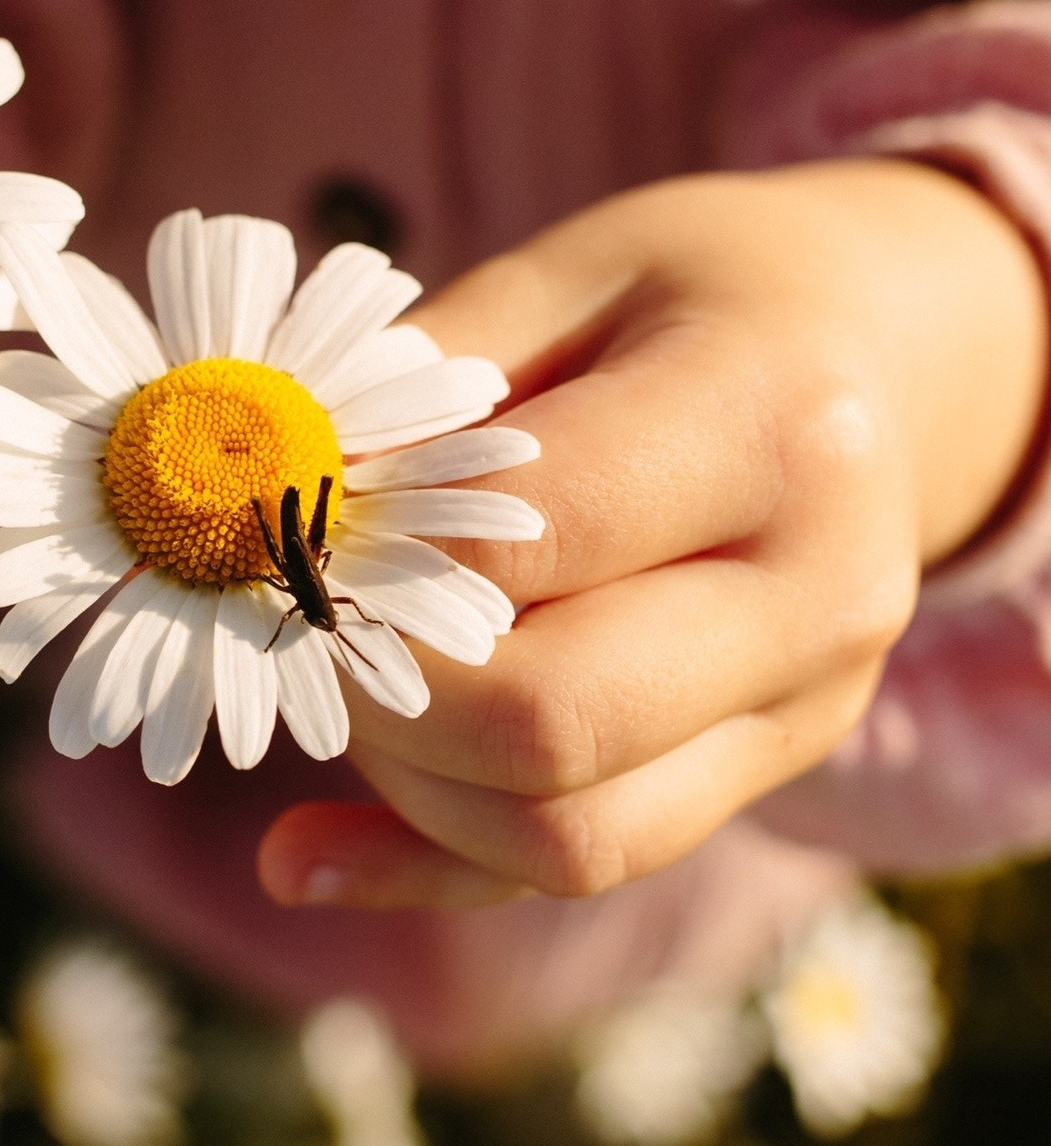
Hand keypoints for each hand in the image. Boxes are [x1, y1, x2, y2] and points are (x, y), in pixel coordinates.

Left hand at [258, 160, 1049, 911]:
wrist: (882, 361)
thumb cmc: (693, 298)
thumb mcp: (563, 277)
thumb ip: (423, 390)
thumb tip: (269, 506)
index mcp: (777, 425)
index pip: (528, 542)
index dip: (365, 555)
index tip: (263, 532)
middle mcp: (821, 591)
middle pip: (553, 720)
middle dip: (376, 685)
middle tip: (285, 615)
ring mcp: (809, 704)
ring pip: (566, 833)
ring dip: (399, 783)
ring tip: (320, 687)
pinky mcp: (768, 771)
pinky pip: (583, 867)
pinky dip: (425, 868)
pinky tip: (302, 852)